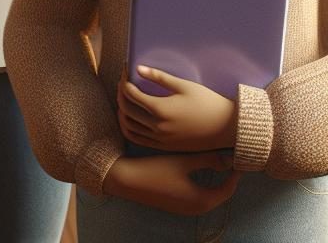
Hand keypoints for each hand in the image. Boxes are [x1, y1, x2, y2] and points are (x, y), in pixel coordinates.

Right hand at [103, 152, 239, 215]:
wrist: (127, 181)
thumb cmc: (156, 170)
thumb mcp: (183, 161)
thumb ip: (207, 159)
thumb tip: (229, 158)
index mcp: (202, 201)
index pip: (228, 189)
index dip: (235, 174)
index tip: (238, 160)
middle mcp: (196, 209)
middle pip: (219, 193)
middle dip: (225, 177)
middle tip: (227, 159)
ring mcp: (185, 209)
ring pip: (207, 194)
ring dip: (212, 180)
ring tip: (214, 162)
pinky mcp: (175, 204)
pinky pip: (196, 195)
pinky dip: (201, 183)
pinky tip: (195, 169)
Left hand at [118, 66, 236, 151]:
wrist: (228, 128)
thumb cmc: (208, 103)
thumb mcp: (184, 86)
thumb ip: (159, 77)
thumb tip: (138, 68)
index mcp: (161, 109)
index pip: (131, 94)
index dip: (125, 81)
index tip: (126, 72)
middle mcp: (158, 127)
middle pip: (126, 109)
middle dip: (120, 93)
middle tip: (123, 83)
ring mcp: (161, 139)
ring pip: (129, 126)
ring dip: (122, 111)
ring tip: (125, 99)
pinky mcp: (166, 147)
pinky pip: (138, 139)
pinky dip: (129, 128)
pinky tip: (130, 118)